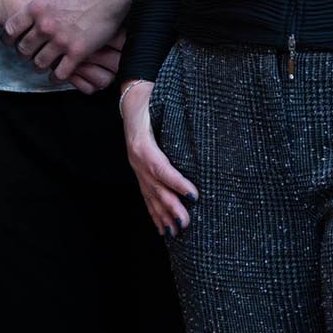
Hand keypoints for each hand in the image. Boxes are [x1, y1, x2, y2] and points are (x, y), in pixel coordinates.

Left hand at [14, 0, 135, 90]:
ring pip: (40, 62)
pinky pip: (62, 72)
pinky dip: (56, 76)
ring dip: (38, 65)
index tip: (9, 42)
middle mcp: (45, 26)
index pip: (11, 29)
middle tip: (26, 55)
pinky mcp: (78, 52)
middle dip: (23, 53)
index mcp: (36, 8)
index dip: (7, 38)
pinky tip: (56, 76)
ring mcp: (61, 41)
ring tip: (40, 65)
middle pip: (23, 48)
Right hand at [120, 78, 196, 234]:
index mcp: (142, 144)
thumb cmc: (150, 99)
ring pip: (150, 196)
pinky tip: (161, 228)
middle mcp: (137, 159)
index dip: (177, 183)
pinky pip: (146, 196)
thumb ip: (177, 113)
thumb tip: (201, 119)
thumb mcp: (159, 102)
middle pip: (155, 187)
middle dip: (171, 207)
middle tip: (186, 223)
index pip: (161, 168)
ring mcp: (136, 168)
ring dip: (163, 216)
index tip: (194, 196)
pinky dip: (154, 214)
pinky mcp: (138, 173)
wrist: (131, 99)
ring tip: (175, 232)